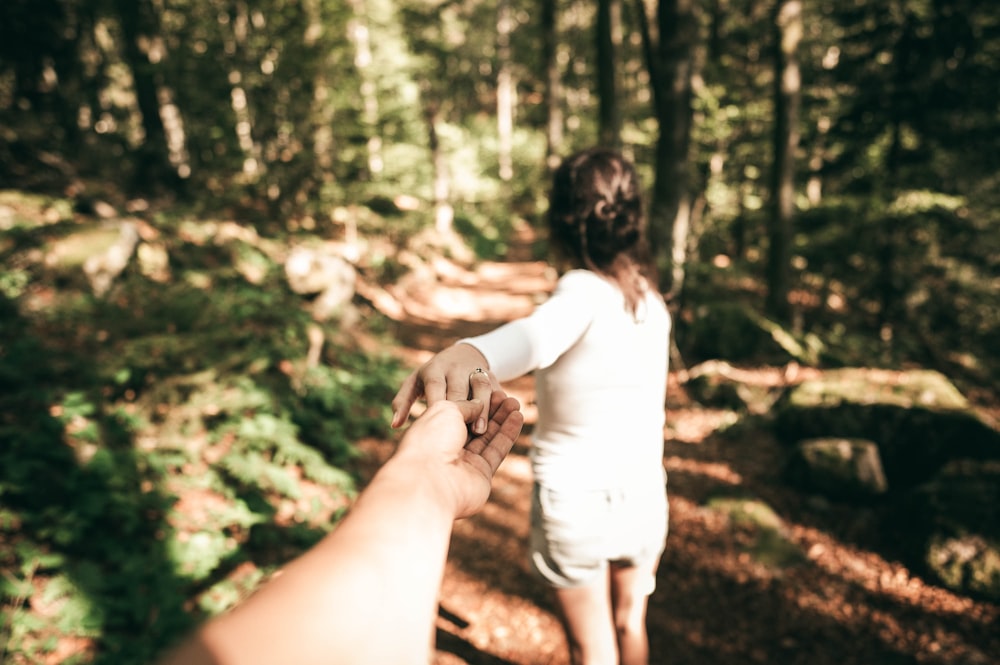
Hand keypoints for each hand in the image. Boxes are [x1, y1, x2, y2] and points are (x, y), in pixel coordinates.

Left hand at [391, 343, 497, 433]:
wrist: (463, 354)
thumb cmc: (432, 378)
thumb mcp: (414, 384)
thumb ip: (403, 401)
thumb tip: (395, 425)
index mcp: (434, 370)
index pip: (436, 386)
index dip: (438, 403)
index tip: (438, 425)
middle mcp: (455, 368)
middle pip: (459, 388)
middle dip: (461, 409)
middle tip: (461, 434)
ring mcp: (476, 370)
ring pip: (481, 386)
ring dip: (483, 407)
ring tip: (481, 431)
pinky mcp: (493, 377)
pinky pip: (497, 390)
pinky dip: (499, 405)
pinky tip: (500, 423)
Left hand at [391, 391, 522, 518]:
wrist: (430, 480)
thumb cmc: (429, 441)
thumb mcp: (445, 410)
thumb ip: (465, 405)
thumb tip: (479, 404)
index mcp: (432, 433)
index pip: (456, 414)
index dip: (473, 402)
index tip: (487, 389)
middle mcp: (447, 449)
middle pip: (473, 426)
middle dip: (490, 410)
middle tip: (505, 395)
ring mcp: (464, 463)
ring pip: (487, 438)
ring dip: (502, 420)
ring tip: (515, 402)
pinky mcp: (481, 474)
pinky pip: (496, 451)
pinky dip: (507, 434)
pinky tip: (517, 417)